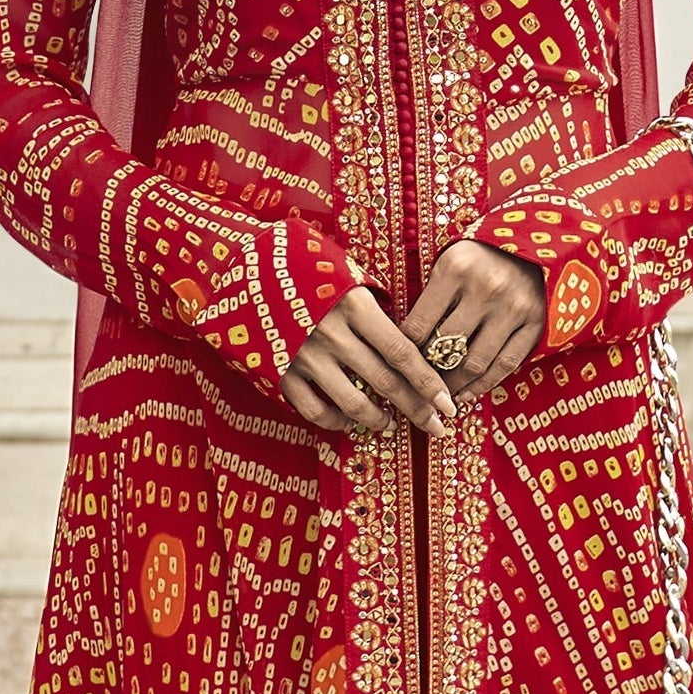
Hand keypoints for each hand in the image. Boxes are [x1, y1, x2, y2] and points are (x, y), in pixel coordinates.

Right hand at [282, 284, 460, 439]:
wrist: (244, 267)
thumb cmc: (304, 267)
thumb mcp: (344, 273)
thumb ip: (375, 306)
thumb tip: (411, 340)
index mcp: (354, 305)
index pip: (402, 352)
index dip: (429, 382)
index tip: (448, 403)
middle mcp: (331, 333)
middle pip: (385, 382)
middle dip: (416, 408)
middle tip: (436, 426)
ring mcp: (304, 355)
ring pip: (353, 403)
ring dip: (378, 420)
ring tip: (390, 424)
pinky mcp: (280, 371)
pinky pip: (314, 410)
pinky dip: (335, 421)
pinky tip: (347, 421)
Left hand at [402, 240, 544, 405]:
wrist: (535, 244)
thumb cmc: (481, 257)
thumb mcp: (450, 261)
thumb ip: (431, 297)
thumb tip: (406, 346)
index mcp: (455, 268)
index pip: (419, 325)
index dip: (405, 352)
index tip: (400, 364)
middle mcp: (485, 288)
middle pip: (446, 348)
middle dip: (428, 373)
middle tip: (417, 386)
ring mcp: (513, 308)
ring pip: (474, 363)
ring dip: (453, 386)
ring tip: (440, 394)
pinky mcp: (535, 324)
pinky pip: (504, 366)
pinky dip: (482, 386)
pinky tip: (466, 394)